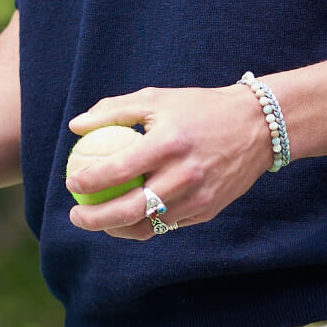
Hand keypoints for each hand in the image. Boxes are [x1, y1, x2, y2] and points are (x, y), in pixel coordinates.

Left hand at [65, 84, 270, 240]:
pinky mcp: (207, 211)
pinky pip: (168, 225)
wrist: (255, 126)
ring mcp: (197, 197)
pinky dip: (144, 225)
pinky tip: (128, 217)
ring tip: (98, 220)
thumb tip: (75, 125)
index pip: (117, 169)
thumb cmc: (197, 108)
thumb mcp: (156, 97)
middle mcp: (184, 174)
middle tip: (76, 215)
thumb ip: (114, 110)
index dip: (88, 180)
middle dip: (94, 219)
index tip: (71, 182)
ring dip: (116, 229)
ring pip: (148, 226)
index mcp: (168, 143)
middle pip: (129, 210)